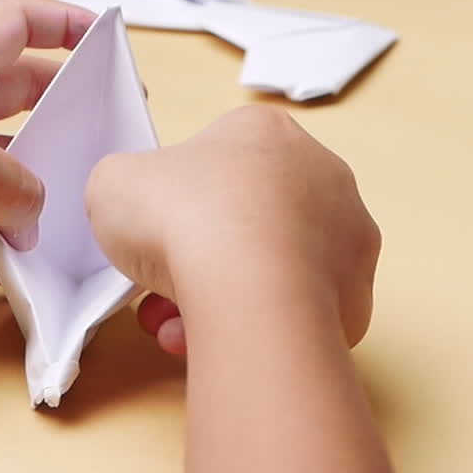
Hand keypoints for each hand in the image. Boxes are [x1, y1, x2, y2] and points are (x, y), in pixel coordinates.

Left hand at [0, 0, 92, 299]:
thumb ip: (16, 186)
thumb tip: (36, 215)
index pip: (16, 24)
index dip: (61, 22)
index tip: (104, 38)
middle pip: (23, 103)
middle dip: (67, 116)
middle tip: (112, 136)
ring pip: (5, 179)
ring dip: (39, 198)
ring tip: (81, 214)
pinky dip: (3, 257)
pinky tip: (32, 276)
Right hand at [87, 106, 380, 354]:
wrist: (249, 288)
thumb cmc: (185, 218)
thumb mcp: (115, 182)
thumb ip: (126, 186)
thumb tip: (138, 209)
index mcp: (268, 131)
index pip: (217, 161)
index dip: (175, 202)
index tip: (153, 233)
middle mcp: (322, 175)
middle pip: (245, 221)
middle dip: (196, 259)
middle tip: (159, 290)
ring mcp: (347, 237)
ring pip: (269, 271)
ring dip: (218, 297)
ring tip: (178, 327)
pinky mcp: (357, 296)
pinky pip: (293, 312)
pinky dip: (256, 326)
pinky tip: (218, 341)